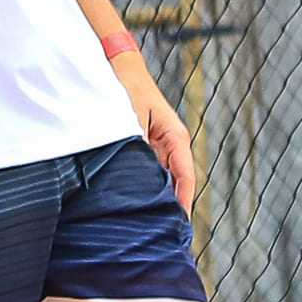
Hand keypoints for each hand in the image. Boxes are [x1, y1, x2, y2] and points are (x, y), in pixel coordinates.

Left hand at [127, 68, 200, 210]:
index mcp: (175, 137)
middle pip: (174, 182)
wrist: (116, 67)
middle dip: (168, 206)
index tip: (179, 224)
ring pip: (160, 178)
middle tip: (160, 233)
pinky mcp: (144, 146)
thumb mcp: (131, 119)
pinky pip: (147, 171)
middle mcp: (170, 143)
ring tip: (146, 224)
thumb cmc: (126, 89)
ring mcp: (158, 145)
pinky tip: (130, 202)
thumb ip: (137, 147)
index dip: (183, 202)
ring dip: (154, 197)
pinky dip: (142, 185)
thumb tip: (139, 175)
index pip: (185, 176)